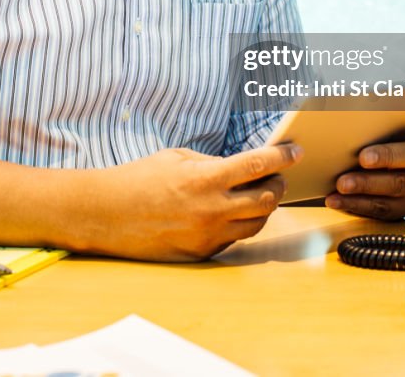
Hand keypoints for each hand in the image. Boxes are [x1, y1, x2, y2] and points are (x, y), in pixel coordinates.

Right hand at [87, 143, 302, 261]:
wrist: (109, 214)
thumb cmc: (141, 178)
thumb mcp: (178, 158)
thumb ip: (213, 163)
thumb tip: (243, 168)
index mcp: (205, 179)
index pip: (257, 166)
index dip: (282, 156)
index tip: (295, 150)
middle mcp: (212, 210)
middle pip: (268, 199)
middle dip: (279, 183)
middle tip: (278, 173)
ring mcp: (209, 235)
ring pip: (258, 223)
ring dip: (265, 206)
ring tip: (259, 192)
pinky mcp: (203, 253)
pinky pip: (235, 238)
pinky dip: (241, 222)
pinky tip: (233, 210)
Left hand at [325, 100, 404, 219]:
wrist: (380, 167)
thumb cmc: (380, 135)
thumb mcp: (383, 123)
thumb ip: (376, 114)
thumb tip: (334, 96)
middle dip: (388, 157)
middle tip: (363, 157)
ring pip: (398, 186)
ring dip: (367, 186)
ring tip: (342, 184)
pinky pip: (385, 208)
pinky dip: (358, 204)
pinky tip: (336, 200)